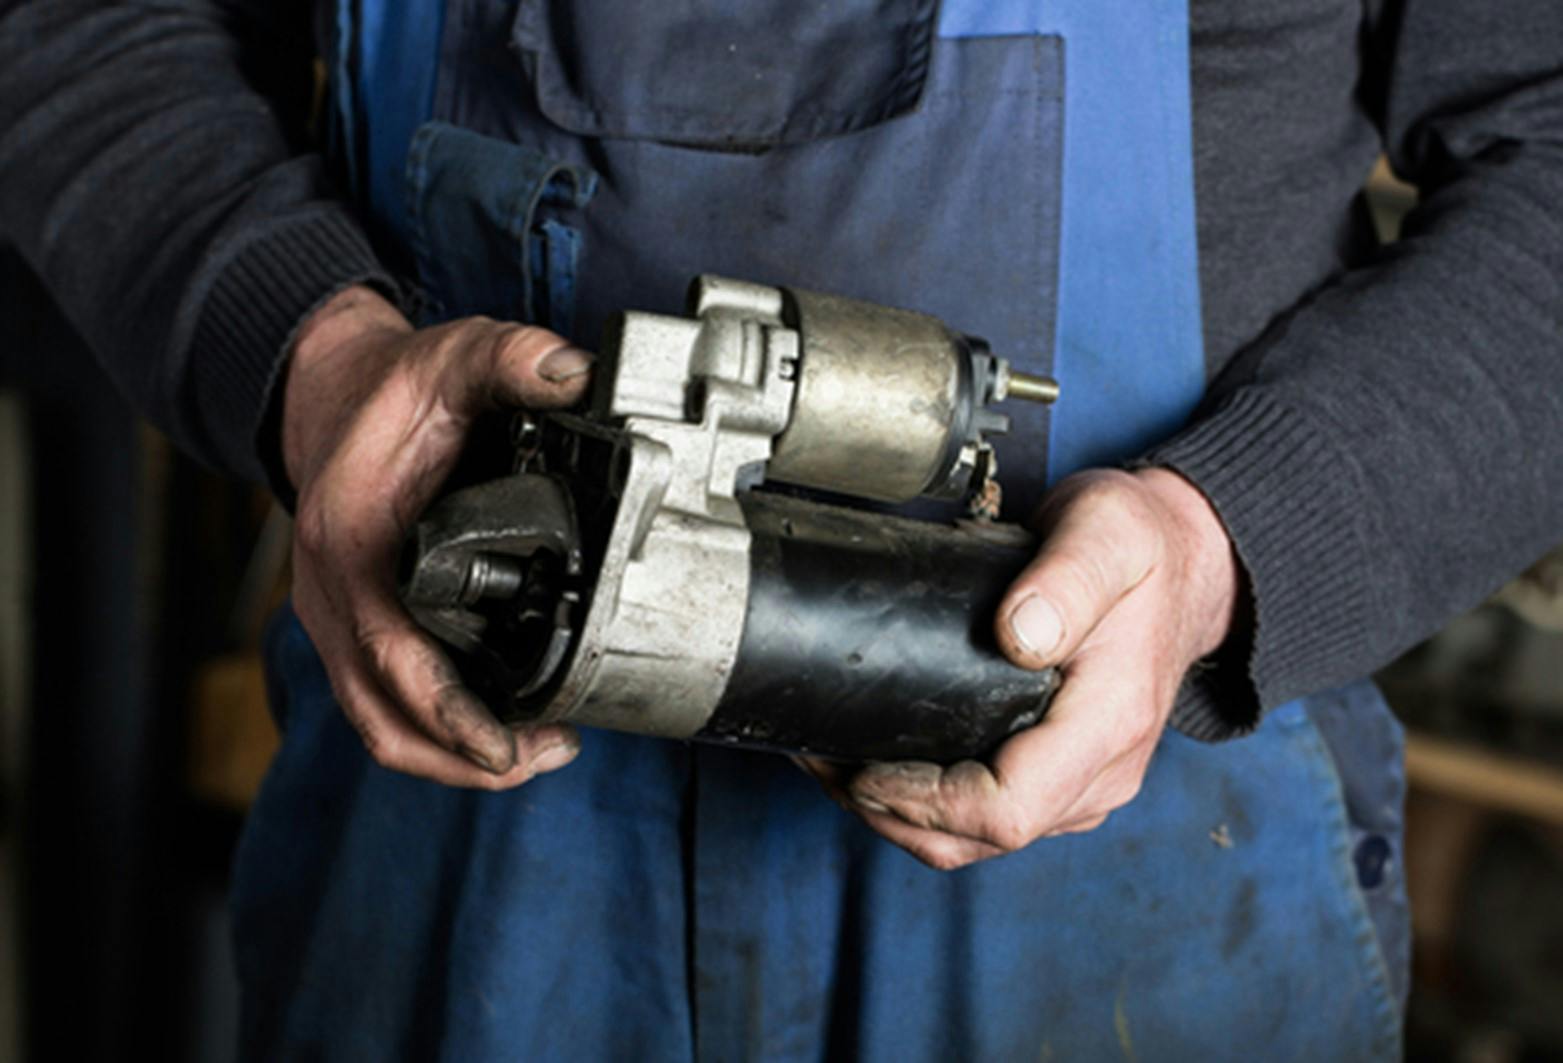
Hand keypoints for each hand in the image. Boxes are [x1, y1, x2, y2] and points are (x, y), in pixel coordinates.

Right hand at [281, 285, 593, 787]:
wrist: (328, 394)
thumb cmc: (389, 391)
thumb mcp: (452, 359)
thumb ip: (511, 360)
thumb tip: (574, 375)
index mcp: (351, 544)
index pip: (391, 657)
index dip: (450, 715)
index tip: (510, 745)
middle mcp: (331, 596)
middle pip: (385, 718)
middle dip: (464, 757)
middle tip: (549, 753)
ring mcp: (336, 619)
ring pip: (380, 724)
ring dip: (451, 756)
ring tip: (535, 753)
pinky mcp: (353, 627)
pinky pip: (384, 702)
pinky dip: (437, 731)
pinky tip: (499, 724)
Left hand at [802, 468, 1240, 868]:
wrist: (1185, 557)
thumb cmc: (1141, 542)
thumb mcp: (1107, 533)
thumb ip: (1066, 580)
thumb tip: (1017, 635)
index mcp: (1108, 724)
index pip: (1007, 810)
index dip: (925, 802)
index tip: (866, 765)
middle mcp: (1101, 771)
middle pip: (980, 838)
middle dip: (888, 812)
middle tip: (821, 761)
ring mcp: (1084, 782)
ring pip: (978, 839)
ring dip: (898, 815)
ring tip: (833, 764)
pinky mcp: (1066, 775)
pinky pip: (988, 816)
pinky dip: (925, 804)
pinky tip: (879, 764)